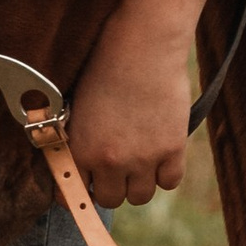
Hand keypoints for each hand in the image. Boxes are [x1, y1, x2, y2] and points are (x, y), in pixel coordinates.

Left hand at [67, 0, 207, 209]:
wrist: (142, 46)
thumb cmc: (104, 67)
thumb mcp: (76, 106)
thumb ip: (75, 140)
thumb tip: (75, 164)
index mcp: (80, 149)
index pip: (73, 194)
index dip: (76, 195)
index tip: (84, 189)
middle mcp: (110, 161)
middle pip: (109, 200)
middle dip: (109, 187)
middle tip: (113, 170)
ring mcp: (143, 158)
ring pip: (139, 197)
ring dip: (137, 183)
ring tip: (137, 162)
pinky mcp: (172, 150)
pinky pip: (169, 182)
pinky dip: (165, 174)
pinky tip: (160, 156)